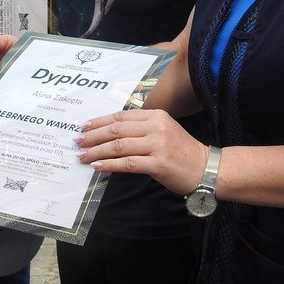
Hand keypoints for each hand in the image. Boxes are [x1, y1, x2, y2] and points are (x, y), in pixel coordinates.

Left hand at [75, 109, 207, 194]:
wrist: (206, 168)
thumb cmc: (182, 151)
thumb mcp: (163, 131)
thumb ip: (141, 129)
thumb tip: (111, 134)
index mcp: (156, 115)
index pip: (121, 116)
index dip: (100, 121)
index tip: (84, 126)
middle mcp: (156, 126)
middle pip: (117, 129)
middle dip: (93, 136)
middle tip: (77, 141)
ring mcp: (157, 144)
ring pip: (119, 146)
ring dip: (97, 151)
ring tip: (82, 156)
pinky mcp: (158, 163)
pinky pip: (127, 163)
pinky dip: (109, 164)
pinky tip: (97, 166)